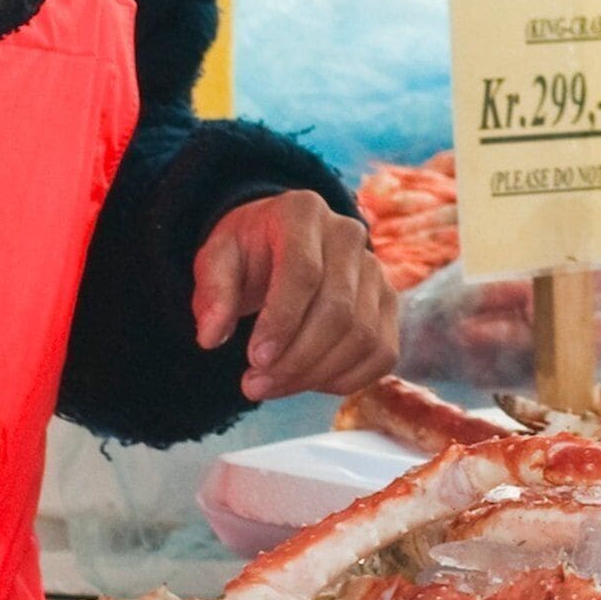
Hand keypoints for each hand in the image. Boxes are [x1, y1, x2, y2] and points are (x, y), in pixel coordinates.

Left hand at [189, 189, 399, 402]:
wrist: (280, 244)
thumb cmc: (248, 251)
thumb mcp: (216, 258)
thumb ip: (213, 292)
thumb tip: (211, 336)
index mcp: (303, 212)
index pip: (304, 272)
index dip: (281, 322)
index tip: (255, 359)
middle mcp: (349, 235)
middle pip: (339, 310)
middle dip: (296, 359)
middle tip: (255, 385)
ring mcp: (375, 269)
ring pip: (363, 336)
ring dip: (316, 374)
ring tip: (274, 386)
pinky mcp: (389, 302)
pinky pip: (382, 353)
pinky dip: (347, 379)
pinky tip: (309, 381)